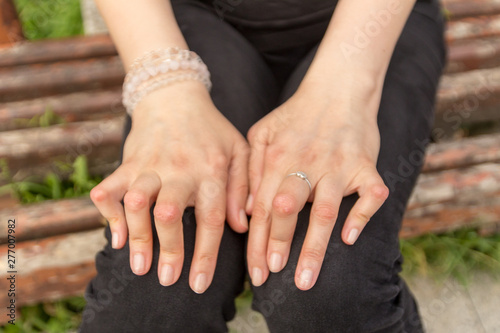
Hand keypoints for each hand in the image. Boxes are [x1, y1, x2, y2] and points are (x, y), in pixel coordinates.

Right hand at [90, 82, 248, 292]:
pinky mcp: (128, 163)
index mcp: (211, 171)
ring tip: (141, 266)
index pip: (211, 218)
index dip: (205, 255)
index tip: (199, 284)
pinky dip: (109, 215)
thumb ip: (244, 187)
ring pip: (137, 203)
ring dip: (137, 237)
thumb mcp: (239, 150)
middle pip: (170, 215)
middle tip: (168, 280)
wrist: (174, 96)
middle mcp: (180, 170)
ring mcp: (151, 166)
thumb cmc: (212, 129)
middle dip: (169, 250)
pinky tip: (116, 236)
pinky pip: (110, 190)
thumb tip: (241, 226)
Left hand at [245, 82, 388, 289]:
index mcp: (276, 160)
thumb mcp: (261, 134)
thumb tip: (246, 212)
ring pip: (324, 210)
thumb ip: (250, 169)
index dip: (256, 243)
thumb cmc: (295, 116)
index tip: (255, 273)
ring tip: (305, 278)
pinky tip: (350, 238)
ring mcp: (337, 166)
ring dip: (314, 245)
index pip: (261, 209)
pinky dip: (362, 215)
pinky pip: (369, 194)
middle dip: (277, 246)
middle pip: (286, 211)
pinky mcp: (365, 165)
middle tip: (272, 277)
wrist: (338, 89)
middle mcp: (305, 165)